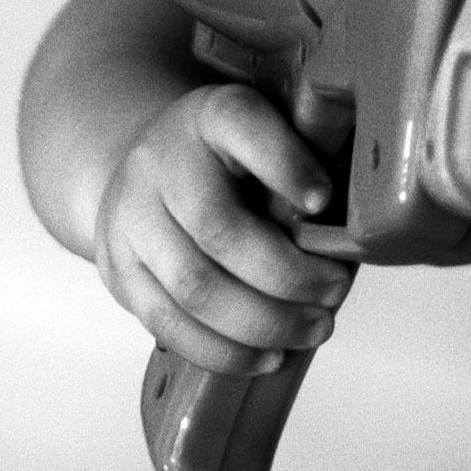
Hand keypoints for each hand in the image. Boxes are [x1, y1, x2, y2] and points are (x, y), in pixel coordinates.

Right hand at [94, 84, 353, 377]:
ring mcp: (130, 218)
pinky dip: (222, 350)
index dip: (286, 166)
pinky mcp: (117, 271)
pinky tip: (266, 356)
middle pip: (220, 228)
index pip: (245, 128)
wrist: (143, 158)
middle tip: (334, 294)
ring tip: (313, 330)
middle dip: (287, 275)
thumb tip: (353, 224)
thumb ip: (305, 157)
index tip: (325, 200)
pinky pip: (167, 323)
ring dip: (261, 323)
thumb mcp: (268, 127)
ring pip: (193, 286)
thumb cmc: (228, 151)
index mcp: (213, 114)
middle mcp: (162, 162)